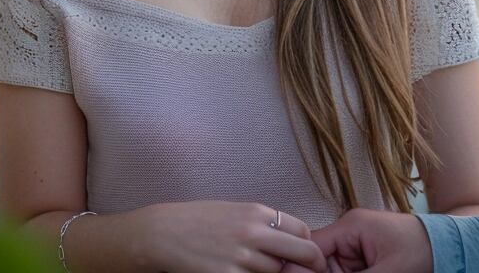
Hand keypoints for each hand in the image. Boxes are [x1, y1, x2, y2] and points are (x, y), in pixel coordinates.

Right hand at [142, 201, 325, 272]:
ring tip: (257, 268)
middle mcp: (253, 233)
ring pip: (277, 272)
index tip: (308, 252)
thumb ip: (260, 223)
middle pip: (301, 252)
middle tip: (315, 270)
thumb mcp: (233, 211)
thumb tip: (284, 239)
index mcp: (256, 212)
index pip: (301, 229)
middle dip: (312, 263)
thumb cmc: (195, 220)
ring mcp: (242, 257)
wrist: (162, 234)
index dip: (308, 243)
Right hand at [310, 208, 431, 272]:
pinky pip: (347, 272)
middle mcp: (348, 233)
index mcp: (350, 226)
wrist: (451, 247)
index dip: (303, 268)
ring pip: (332, 271)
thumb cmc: (425, 251)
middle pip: (318, 264)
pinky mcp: (364, 259)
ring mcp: (356, 246)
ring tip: (377, 271)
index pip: (310, 247)